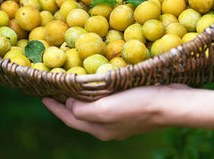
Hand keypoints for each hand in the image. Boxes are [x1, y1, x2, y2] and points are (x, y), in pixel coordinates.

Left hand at [42, 84, 189, 140]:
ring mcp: (121, 118)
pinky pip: (107, 101)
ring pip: (94, 108)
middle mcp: (109, 126)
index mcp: (100, 129)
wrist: (171, 104)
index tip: (42, 96)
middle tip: (56, 90)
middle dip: (66, 104)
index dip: (55, 108)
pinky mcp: (132, 107)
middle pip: (81, 115)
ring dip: (82, 98)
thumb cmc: (138, 105)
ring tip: (73, 86)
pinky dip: (97, 94)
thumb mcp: (106, 109)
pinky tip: (99, 84)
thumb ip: (83, 110)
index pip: (70, 119)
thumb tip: (69, 103)